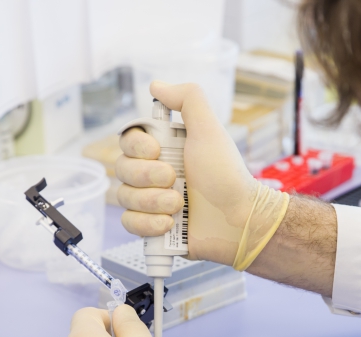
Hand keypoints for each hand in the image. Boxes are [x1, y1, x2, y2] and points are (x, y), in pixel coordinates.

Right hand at [117, 81, 288, 269]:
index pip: (127, 141)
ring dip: (151, 201)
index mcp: (163, 148)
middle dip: (146, 177)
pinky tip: (168, 224)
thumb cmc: (227, 175)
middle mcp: (153, 172)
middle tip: (174, 180)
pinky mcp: (151, 227)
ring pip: (123, 197)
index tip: (157, 151)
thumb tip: (155, 85)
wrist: (239, 220)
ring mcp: (151, 200)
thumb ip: (188, 99)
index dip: (136, 147)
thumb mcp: (209, 130)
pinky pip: (128, 223)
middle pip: (122, 169)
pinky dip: (146, 224)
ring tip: (178, 206)